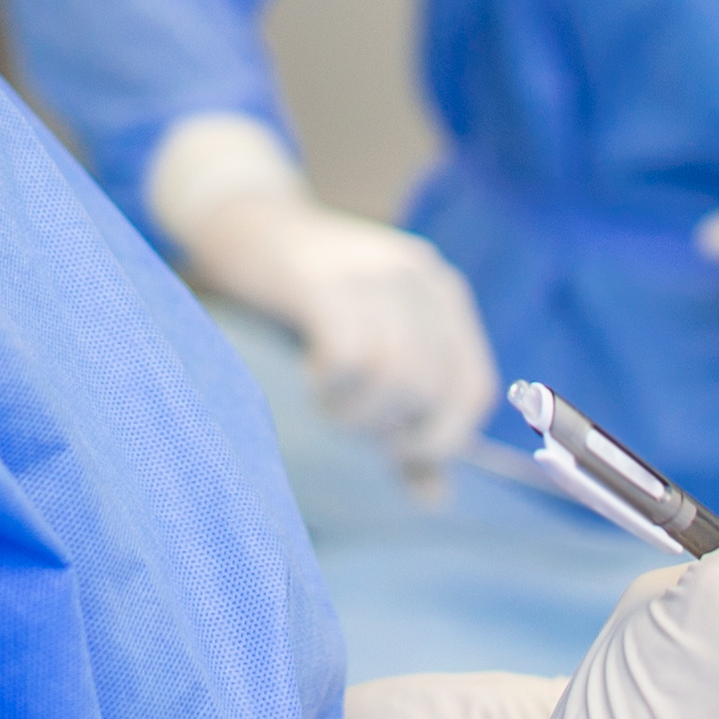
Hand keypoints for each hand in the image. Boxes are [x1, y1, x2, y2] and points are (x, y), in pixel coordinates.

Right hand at [144, 115, 499, 468]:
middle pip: (431, 390)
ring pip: (396, 379)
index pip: (474, 389)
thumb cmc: (306, 299)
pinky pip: (351, 358)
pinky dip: (331, 384)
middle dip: (386, 427)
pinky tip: (310, 372)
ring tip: (326, 399)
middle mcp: (421, 279)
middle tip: (345, 417)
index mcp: (444, 296)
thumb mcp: (369, 350)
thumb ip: (403, 420)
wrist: (244, 220)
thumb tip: (434, 498)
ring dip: (355, 412)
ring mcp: (375, 273)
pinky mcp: (327, 279)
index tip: (397, 451)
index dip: (444, 438)